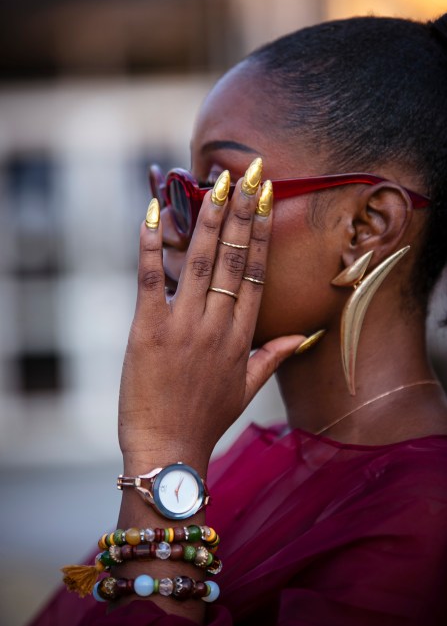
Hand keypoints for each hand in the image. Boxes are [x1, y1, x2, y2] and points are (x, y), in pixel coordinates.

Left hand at [118, 160, 304, 469]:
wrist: (169, 451)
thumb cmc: (206, 420)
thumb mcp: (246, 389)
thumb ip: (273, 357)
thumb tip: (302, 337)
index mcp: (242, 337)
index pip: (257, 273)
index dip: (262, 233)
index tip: (266, 200)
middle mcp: (218, 326)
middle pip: (235, 259)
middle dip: (242, 212)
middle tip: (248, 173)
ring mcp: (183, 327)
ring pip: (202, 262)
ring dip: (209, 219)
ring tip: (216, 183)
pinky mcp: (148, 332)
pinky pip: (152, 280)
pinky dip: (152, 245)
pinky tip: (154, 214)